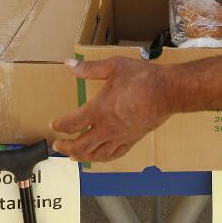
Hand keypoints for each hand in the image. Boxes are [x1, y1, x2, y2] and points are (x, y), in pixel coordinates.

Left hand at [52, 57, 169, 161]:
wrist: (168, 92)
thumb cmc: (142, 78)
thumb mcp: (113, 66)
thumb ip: (89, 68)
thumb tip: (68, 64)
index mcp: (98, 110)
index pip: (72, 124)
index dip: (60, 126)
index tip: (53, 125)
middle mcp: (107, 128)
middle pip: (81, 146)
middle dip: (66, 147)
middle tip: (58, 145)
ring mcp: (120, 136)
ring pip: (96, 155)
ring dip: (81, 157)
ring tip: (73, 157)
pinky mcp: (132, 140)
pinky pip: (114, 155)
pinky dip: (103, 158)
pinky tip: (99, 157)